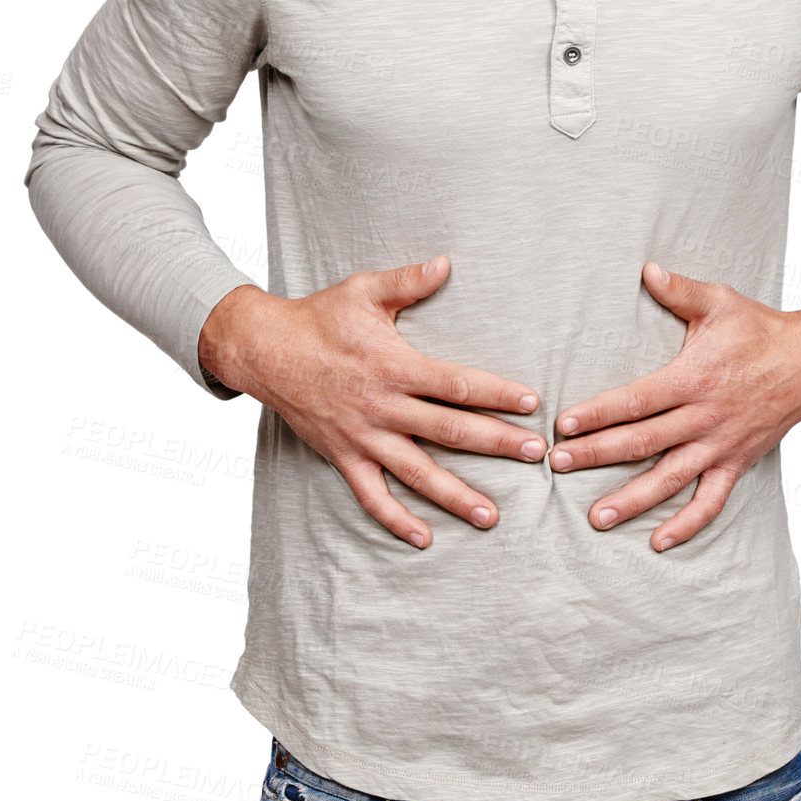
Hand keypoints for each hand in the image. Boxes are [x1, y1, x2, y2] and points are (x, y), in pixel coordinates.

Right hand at [198, 256, 543, 548]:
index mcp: (395, 366)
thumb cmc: (319, 316)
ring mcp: (363, 437)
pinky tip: (424, 538)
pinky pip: (372, 496)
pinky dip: (397, 520)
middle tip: (535, 456)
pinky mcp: (343, 456)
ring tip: (491, 515)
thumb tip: (446, 262)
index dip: (497, 394)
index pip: (458, 385)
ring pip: (417, 473)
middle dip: (496, 444)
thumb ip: (407, 281)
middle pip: (450, 431)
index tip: (531, 404)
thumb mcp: (364, 290)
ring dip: (455, 496)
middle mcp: (383, 407)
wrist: (265, 350)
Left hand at [547, 263, 800, 551]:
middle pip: (643, 442)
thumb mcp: (720, 301)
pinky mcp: (738, 462)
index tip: (565, 424)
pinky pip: (711, 501)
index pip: (636, 400)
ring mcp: (722, 444)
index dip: (598, 413)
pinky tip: (659, 541)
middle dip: (597, 455)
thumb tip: (645, 269)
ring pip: (671, 479)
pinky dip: (687, 524)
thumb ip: (679, 290)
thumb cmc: (761, 328)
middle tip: (558, 465)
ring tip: (597, 517)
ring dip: (633, 500)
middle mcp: (705, 417)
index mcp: (693, 378)